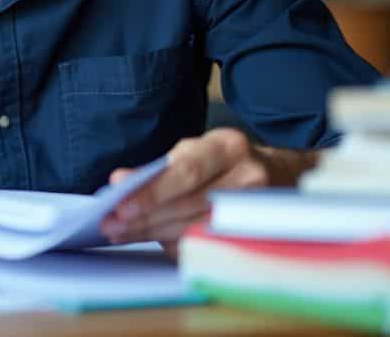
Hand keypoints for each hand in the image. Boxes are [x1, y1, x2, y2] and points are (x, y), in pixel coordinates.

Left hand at [99, 128, 276, 255]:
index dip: (153, 192)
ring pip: (195, 227)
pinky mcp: (253, 232)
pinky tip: (152, 240)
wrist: (279, 175)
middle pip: (188, 204)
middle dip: (145, 217)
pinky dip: (174, 243)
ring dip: (153, 233)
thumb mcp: (196, 151)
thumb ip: (160, 169)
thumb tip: (119, 183)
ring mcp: (255, 207)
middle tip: (110, 224)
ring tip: (120, 233)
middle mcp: (248, 176)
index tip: (121, 205)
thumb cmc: (223, 161)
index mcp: (228, 147)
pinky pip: (206, 243)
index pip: (187, 173)